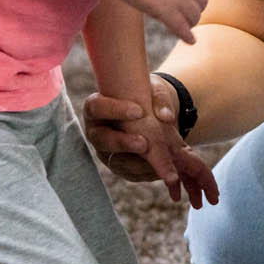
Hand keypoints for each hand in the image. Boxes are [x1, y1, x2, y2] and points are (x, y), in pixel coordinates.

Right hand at [82, 81, 220, 206]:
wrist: (150, 113)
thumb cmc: (144, 96)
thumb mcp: (152, 89)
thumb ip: (160, 98)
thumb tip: (166, 116)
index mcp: (97, 107)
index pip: (96, 107)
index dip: (114, 110)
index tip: (139, 111)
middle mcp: (97, 132)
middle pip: (102, 140)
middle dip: (123, 143)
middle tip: (144, 144)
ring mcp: (107, 152)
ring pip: (117, 162)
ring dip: (138, 163)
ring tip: (159, 161)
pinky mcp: (120, 167)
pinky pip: (131, 174)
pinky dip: (148, 172)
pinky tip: (164, 169)